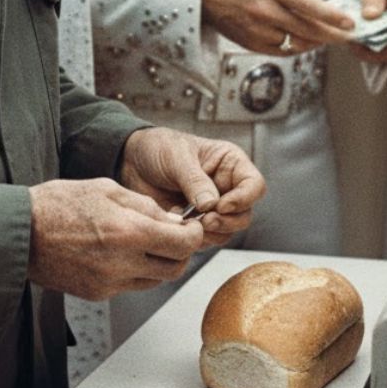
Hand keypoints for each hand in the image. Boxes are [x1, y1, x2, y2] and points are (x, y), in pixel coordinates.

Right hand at [27, 176, 204, 298]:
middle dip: (181, 251)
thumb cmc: (58, 204)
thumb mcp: (108, 190)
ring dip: (160, 263)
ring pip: (155, 280)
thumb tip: (172, 220)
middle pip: (175, 268)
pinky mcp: (98, 294)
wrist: (21, 233)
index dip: (193, 233)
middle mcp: (122, 264)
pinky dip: (137, 271)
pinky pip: (131, 285)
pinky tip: (123, 252)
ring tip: (147, 241)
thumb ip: (145, 207)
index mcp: (128, 233)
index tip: (190, 225)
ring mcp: (110, 283)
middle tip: (174, 234)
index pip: (183, 244)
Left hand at [119, 127, 266, 248]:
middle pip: (244, 215)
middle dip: (226, 222)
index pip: (254, 185)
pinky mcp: (195, 224)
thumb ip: (195, 180)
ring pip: (227, 232)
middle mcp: (226, 187)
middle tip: (205, 220)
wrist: (131, 161)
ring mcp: (212, 208)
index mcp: (229, 164)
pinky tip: (176, 225)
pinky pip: (205, 240)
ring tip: (187, 222)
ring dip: (210, 233)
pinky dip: (194, 238)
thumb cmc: (158, 148)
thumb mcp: (177, 157)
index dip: (244, 199)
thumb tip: (212, 205)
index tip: (222, 205)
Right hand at [202, 0, 353, 54]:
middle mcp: (265, 10)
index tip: (348, 21)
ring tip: (331, 37)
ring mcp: (258, 29)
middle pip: (306, 29)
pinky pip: (281, 50)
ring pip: (296, 42)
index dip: (330, 16)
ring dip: (316, 42)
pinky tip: (307, 42)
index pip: (307, 5)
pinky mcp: (252, 42)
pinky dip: (297, 48)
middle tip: (349, 35)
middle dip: (332, 34)